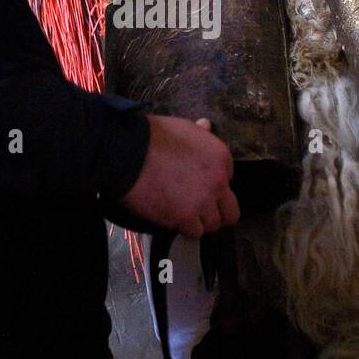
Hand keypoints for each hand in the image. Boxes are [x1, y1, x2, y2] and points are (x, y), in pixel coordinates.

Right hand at [119, 115, 239, 237]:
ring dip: (199, 221)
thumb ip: (199, 133)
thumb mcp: (182, 126)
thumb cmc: (152, 136)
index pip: (229, 179)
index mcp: (220, 157)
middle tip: (201, 210)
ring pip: (213, 224)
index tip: (198, 184)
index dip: (213, 184)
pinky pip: (194, 233)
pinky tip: (172, 218)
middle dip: (218, 211)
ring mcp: (203, 202)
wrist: (127, 152)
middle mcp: (218, 181)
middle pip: (231, 211)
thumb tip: (206, 125)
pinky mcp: (185, 218)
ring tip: (182, 214)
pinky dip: (184, 228)